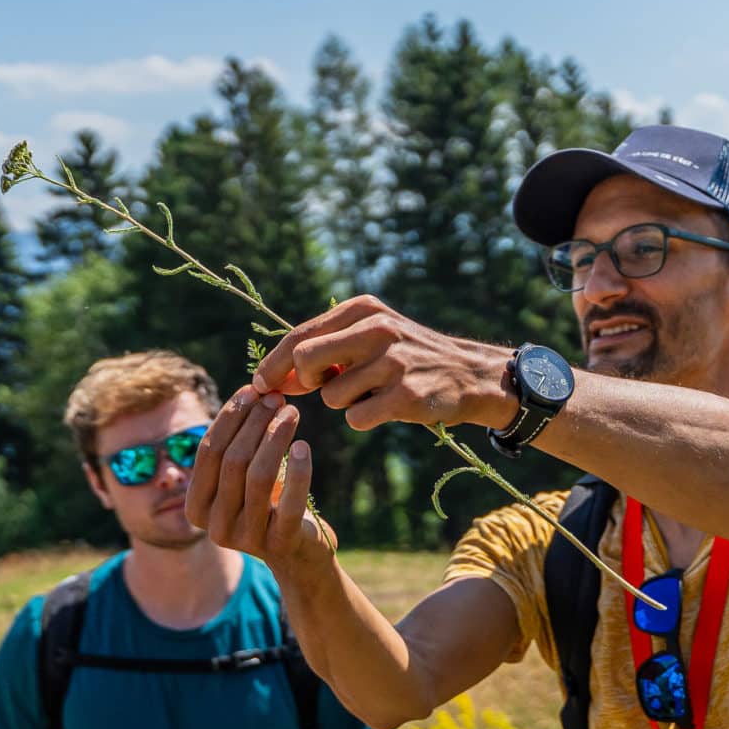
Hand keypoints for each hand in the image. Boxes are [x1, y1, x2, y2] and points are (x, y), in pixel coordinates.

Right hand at [186, 388, 333, 576]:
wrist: (298, 554)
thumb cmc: (268, 504)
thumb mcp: (242, 479)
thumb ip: (236, 445)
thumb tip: (250, 392)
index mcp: (197, 508)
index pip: (208, 453)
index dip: (229, 417)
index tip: (252, 390)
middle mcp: (215, 527)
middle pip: (232, 461)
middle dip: (255, 422)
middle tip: (276, 398)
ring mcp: (247, 538)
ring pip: (259, 476)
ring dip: (276, 437)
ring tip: (292, 413)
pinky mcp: (280, 544)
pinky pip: (290, 502)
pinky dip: (299, 471)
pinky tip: (304, 446)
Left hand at [250, 294, 515, 432]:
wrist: (467, 374)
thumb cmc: (404, 358)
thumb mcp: (366, 339)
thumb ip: (321, 352)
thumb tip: (271, 379)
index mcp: (362, 309)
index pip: (298, 336)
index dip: (272, 364)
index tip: (260, 384)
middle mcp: (377, 328)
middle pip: (305, 360)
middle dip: (306, 382)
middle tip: (326, 386)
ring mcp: (393, 361)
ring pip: (331, 397)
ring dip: (344, 403)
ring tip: (373, 392)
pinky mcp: (406, 394)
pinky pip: (356, 418)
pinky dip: (363, 419)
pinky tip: (386, 407)